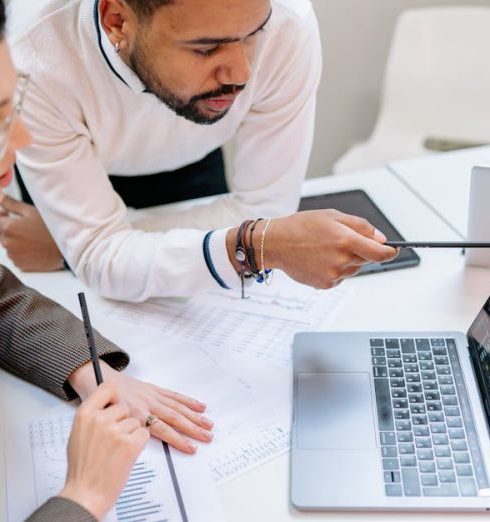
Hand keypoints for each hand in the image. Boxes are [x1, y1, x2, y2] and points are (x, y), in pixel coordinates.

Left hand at [0, 195, 62, 270]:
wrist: (67, 248)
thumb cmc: (53, 229)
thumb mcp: (32, 211)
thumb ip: (11, 204)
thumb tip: (0, 198)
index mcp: (9, 228)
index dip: (3, 216)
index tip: (9, 215)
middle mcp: (8, 243)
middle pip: (1, 234)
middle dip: (9, 229)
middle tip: (26, 227)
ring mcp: (14, 256)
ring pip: (8, 246)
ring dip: (15, 241)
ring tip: (33, 238)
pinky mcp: (21, 265)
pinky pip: (16, 257)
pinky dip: (21, 252)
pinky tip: (34, 247)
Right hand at [59, 382, 149, 519]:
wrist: (86, 493)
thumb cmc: (83, 468)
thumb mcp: (78, 434)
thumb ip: (93, 417)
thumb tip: (106, 406)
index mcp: (85, 414)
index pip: (107, 388)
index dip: (114, 395)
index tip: (116, 402)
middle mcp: (101, 419)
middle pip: (125, 406)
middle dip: (124, 420)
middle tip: (114, 439)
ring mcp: (116, 430)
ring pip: (136, 421)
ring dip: (131, 434)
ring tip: (117, 450)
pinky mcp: (131, 442)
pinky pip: (144, 433)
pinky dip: (139, 443)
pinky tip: (126, 454)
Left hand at [69, 360, 213, 453]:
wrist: (95, 378)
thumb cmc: (98, 401)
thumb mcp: (106, 420)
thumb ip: (124, 430)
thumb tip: (136, 443)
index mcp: (135, 413)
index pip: (162, 429)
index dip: (178, 439)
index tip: (191, 448)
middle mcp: (146, 403)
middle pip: (174, 418)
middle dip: (193, 429)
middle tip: (207, 437)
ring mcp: (152, 395)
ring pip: (177, 407)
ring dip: (194, 416)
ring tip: (209, 424)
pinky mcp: (154, 389)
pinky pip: (173, 396)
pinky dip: (188, 401)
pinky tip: (200, 406)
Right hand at [227, 209, 398, 288]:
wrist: (276, 243)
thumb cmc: (301, 226)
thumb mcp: (333, 216)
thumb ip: (361, 227)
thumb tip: (381, 239)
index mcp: (346, 241)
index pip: (380, 253)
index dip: (391, 252)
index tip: (394, 250)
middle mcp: (341, 260)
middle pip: (366, 260)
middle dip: (360, 251)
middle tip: (340, 241)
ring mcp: (333, 275)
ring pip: (353, 269)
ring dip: (347, 260)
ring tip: (325, 250)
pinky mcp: (325, 284)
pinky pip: (340, 277)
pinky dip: (335, 269)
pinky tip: (319, 259)